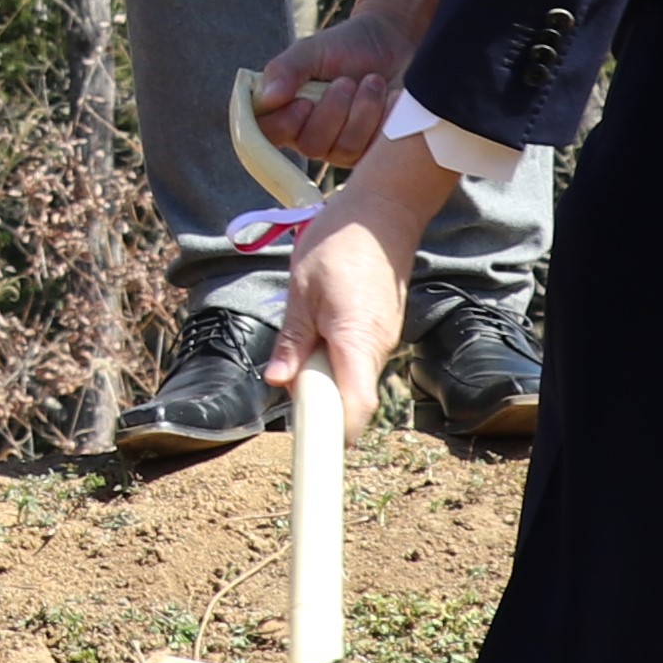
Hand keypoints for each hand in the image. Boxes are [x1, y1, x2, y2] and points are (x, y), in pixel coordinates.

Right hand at [252, 0, 437, 176]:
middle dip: (332, 111)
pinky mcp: (375, 152)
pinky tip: (391, 97)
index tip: (303, 102)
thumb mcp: (312, 50)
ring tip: (374, 81)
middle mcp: (312, 135)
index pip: (267, 135)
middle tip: (346, 81)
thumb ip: (285, 70)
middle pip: (310, 146)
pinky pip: (375, 150)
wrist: (395, 41)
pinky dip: (385, 119)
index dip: (284, 125)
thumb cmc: (348, 45)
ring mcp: (343, 147)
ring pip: (345, 148)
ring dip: (362, 110)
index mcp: (288, 112)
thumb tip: (267, 97)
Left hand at [276, 130, 459, 421]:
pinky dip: (334, 362)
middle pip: (350, 401)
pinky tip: (316, 336)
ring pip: (351, 381)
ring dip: (323, 378)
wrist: (382, 214)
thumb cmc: (339, 244)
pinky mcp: (381, 333)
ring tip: (301, 346)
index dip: (334, 434)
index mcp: (356, 340)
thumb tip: (279, 381)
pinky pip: (355, 362)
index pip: (354, 408)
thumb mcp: (302, 290)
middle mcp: (377, 348)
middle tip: (287, 379)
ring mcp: (383, 341)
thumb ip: (292, 340)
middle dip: (317, 403)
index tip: (308, 449)